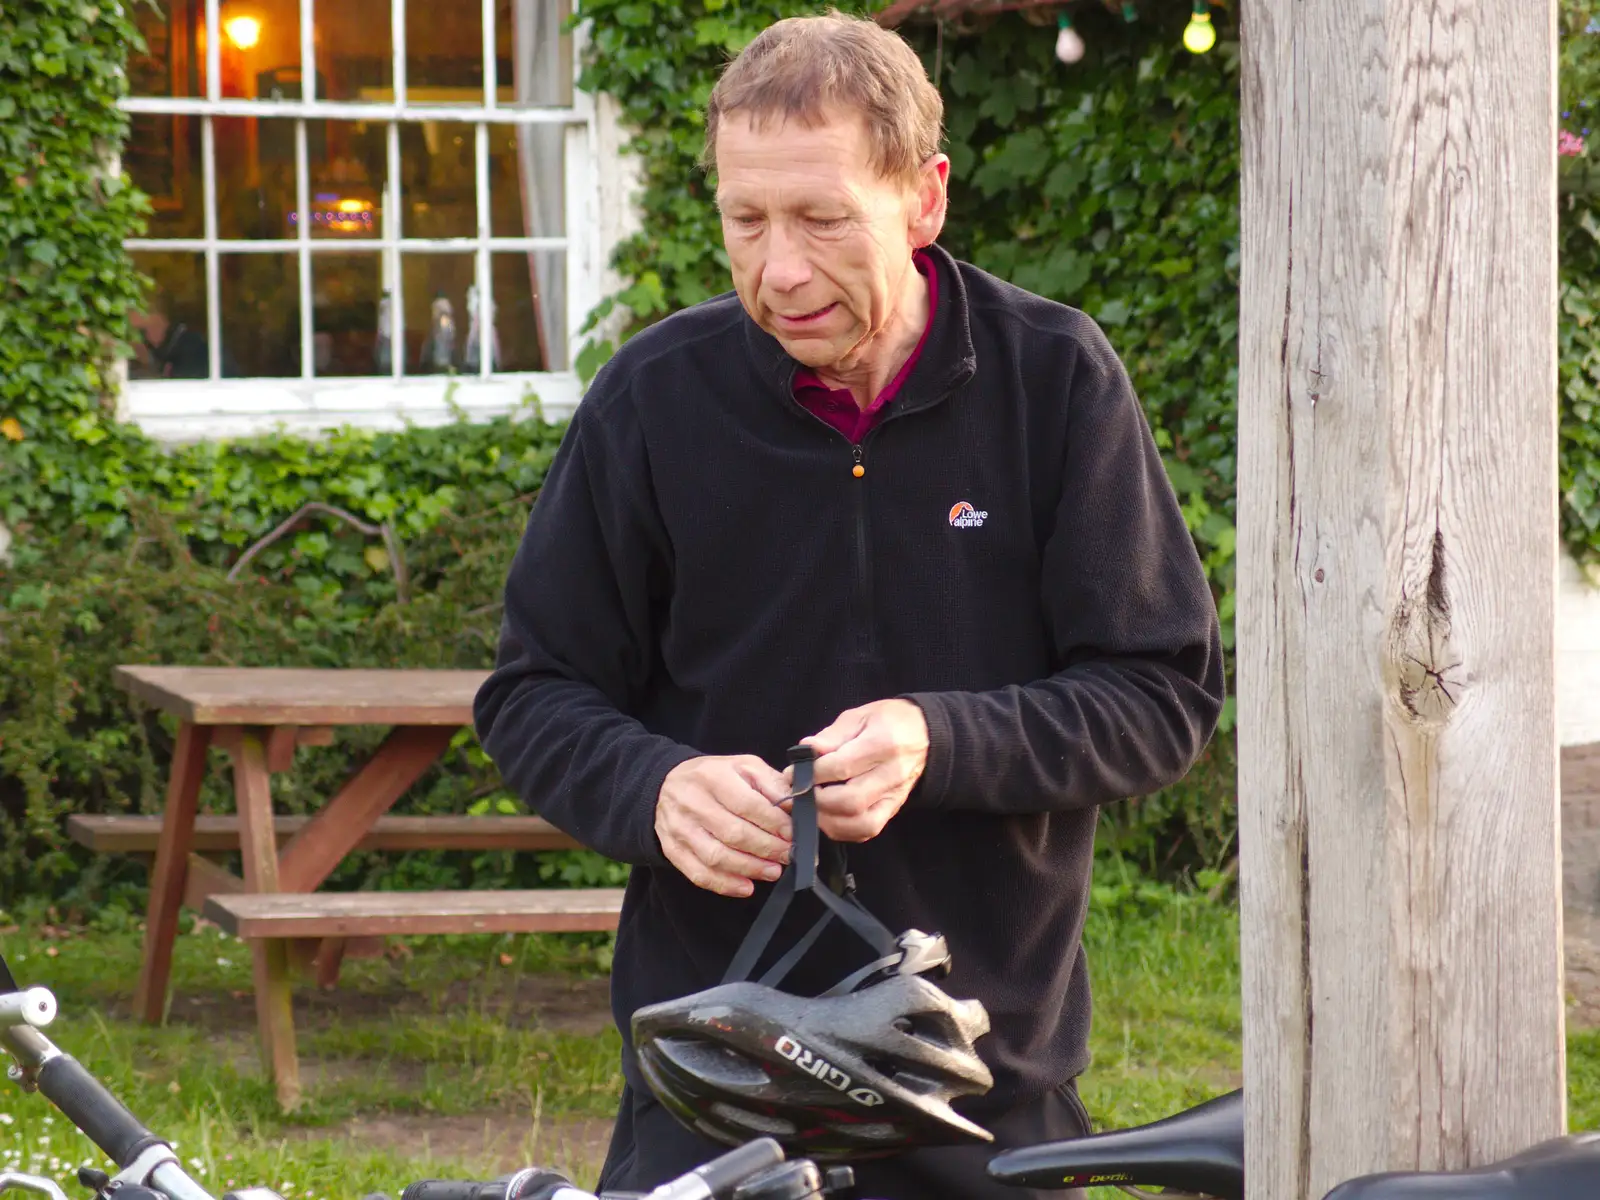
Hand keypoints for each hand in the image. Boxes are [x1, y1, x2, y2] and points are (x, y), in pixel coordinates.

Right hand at [656, 755, 792, 896]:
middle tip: (789, 855)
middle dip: (767, 848)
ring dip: (750, 868)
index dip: (774, 823)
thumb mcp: (744, 766)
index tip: (794, 834)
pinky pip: (699, 873)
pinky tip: (747, 887)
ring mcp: (680, 829)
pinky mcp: (673, 850)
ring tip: (773, 871)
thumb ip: (771, 783)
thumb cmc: (715, 776)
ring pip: (717, 856)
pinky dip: (725, 884)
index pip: (747, 804)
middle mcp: (693, 803)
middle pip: (734, 833)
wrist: (668, 784)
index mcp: (713, 777)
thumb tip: (794, 806)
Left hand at [798, 699, 929, 842]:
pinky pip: (866, 830)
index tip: (793, 773)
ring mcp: (894, 796)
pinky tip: (827, 816)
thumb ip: (831, 736)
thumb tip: (805, 750)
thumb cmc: (888, 721)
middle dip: (817, 800)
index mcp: (883, 744)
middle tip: (799, 792)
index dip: (812, 773)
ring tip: (810, 806)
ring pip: (859, 822)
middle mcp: (892, 774)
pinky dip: (842, 829)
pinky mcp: (892, 810)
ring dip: (828, 819)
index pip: (841, 767)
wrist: (924, 736)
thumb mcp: (859, 716)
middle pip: (850, 800)